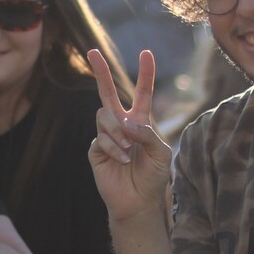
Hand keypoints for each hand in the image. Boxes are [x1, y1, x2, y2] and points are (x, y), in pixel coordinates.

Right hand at [88, 49, 171, 225]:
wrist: (138, 202)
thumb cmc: (153, 177)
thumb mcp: (161, 153)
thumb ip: (147, 134)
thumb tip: (125, 122)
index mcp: (141, 122)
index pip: (143, 92)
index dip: (146, 73)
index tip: (147, 53)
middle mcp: (121, 125)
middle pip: (107, 92)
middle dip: (101, 71)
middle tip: (92, 51)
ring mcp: (106, 136)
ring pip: (104, 116)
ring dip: (118, 132)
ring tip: (128, 150)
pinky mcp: (96, 150)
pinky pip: (100, 139)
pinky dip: (114, 149)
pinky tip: (121, 161)